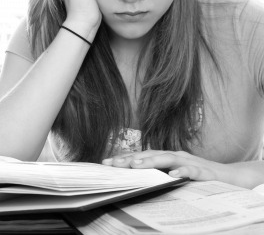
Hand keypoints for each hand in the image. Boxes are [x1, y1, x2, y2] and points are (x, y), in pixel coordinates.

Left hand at [102, 150, 247, 186]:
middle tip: (115, 163)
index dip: (124, 158)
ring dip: (151, 161)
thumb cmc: (195, 175)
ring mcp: (189, 161)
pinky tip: (174, 175)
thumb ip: (156, 175)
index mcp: (165, 157)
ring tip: (136, 165)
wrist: (228, 177)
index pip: (141, 156)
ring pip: (167, 158)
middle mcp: (174, 156)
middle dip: (131, 158)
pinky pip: (193, 170)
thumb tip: (133, 178)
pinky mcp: (204, 171)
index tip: (105, 163)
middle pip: (150, 154)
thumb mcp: (172, 175)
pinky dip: (183, 171)